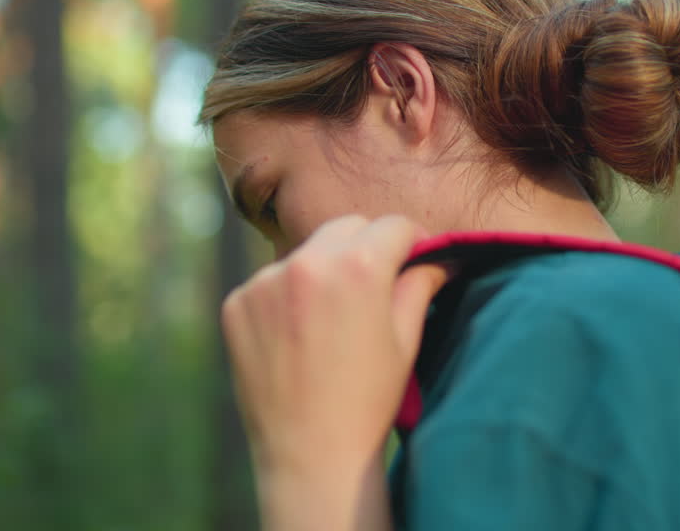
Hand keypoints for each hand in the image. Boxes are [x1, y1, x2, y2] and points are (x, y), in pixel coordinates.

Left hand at [220, 215, 448, 529]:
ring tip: (335, 318)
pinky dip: (288, 295)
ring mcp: (264, 282)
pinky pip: (272, 280)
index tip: (416, 261)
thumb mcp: (405, 338)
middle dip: (368, 246)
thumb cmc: (369, 399)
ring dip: (326, 269)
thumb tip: (442, 255)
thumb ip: (421, 283)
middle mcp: (307, 262)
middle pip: (348, 227)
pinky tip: (300, 334)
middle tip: (378, 284)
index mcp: (358, 267)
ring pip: (308, 252)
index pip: (393, 225)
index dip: (412, 241)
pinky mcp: (237, 303)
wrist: (310, 454)